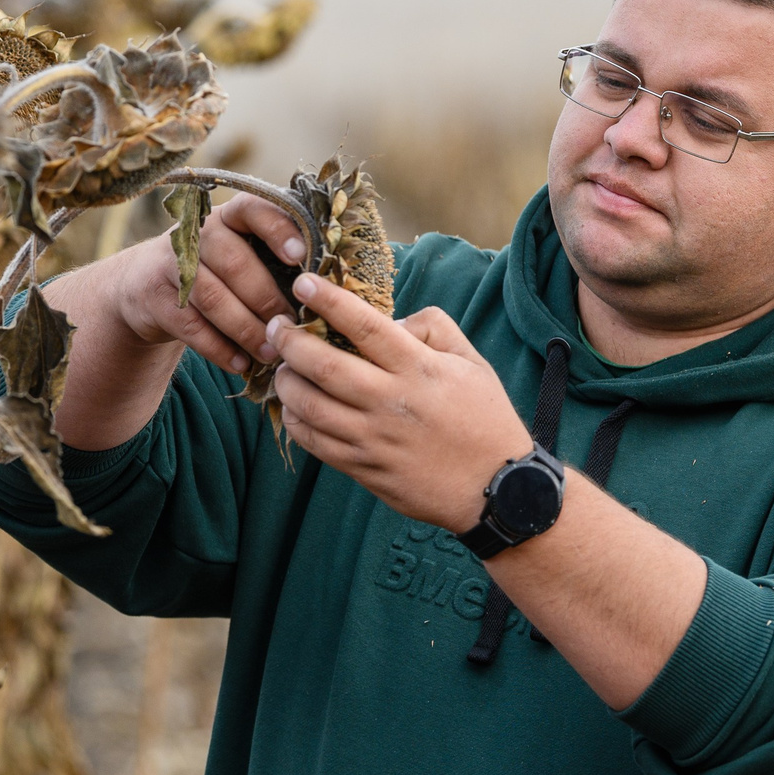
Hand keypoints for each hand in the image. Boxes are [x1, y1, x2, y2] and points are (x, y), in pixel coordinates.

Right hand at [117, 192, 309, 376]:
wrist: (149, 284)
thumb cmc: (220, 272)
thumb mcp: (245, 254)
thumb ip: (278, 262)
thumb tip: (330, 294)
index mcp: (231, 215)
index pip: (254, 209)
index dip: (277, 230)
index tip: (300, 257)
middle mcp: (199, 232)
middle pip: (233, 262)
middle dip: (266, 299)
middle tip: (291, 328)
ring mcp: (171, 263)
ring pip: (212, 297)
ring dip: (245, 329)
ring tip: (270, 352)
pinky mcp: (154, 296)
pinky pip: (190, 325)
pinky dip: (219, 348)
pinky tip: (240, 364)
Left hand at [264, 273, 532, 532]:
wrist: (498, 489)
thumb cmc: (484, 418)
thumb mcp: (471, 361)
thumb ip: (433, 326)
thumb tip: (390, 319)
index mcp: (419, 369)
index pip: (365, 327)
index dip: (329, 302)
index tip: (304, 285)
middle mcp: (391, 402)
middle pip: (324, 366)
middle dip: (290, 342)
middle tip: (275, 327)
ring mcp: (374, 439)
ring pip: (311, 406)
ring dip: (286, 382)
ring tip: (281, 366)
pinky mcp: (365, 469)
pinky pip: (315, 443)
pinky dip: (295, 420)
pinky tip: (292, 405)